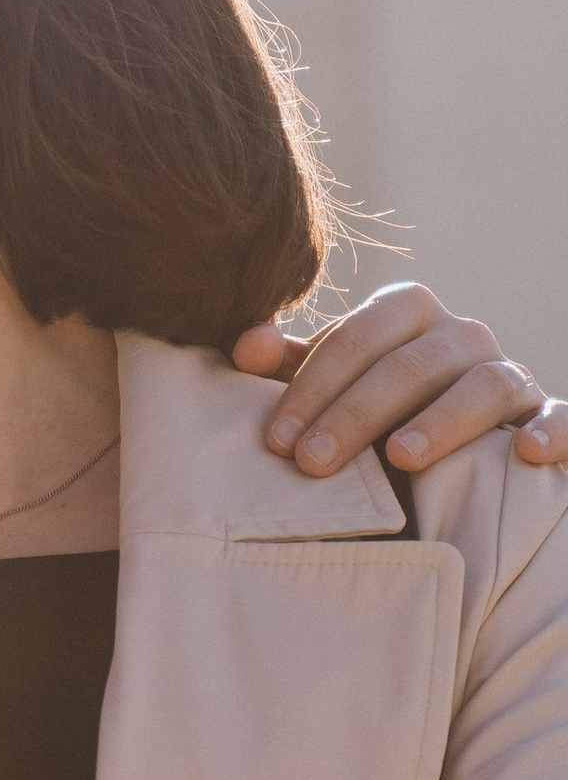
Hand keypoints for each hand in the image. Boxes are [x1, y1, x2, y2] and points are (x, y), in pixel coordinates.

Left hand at [233, 284, 564, 476]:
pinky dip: (552, 430)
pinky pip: (562, 416)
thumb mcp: (330, 390)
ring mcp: (510, 375)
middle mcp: (462, 335)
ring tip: (401, 456)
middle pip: (411, 363)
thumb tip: (244, 346)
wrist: (450, 454)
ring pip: (483, 384)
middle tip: (312, 464)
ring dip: (443, 419)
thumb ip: (289, 369)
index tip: (277, 441)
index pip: (357, 338)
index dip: (313, 386)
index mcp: (405, 315)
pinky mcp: (546, 417)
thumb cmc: (375, 414)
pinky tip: (525, 454)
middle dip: (357, 412)